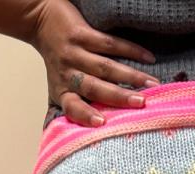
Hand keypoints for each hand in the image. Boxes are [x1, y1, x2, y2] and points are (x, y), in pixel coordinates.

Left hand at [26, 0, 160, 124]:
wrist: (42, 21)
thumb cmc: (58, 61)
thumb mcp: (59, 86)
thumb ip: (74, 106)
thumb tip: (91, 131)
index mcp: (62, 91)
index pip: (72, 107)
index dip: (85, 115)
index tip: (101, 122)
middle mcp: (67, 73)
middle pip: (95, 87)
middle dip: (119, 96)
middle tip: (141, 103)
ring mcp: (74, 52)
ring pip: (105, 67)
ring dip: (130, 76)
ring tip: (151, 84)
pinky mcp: (82, 33)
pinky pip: (109, 43)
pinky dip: (131, 50)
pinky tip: (148, 58)